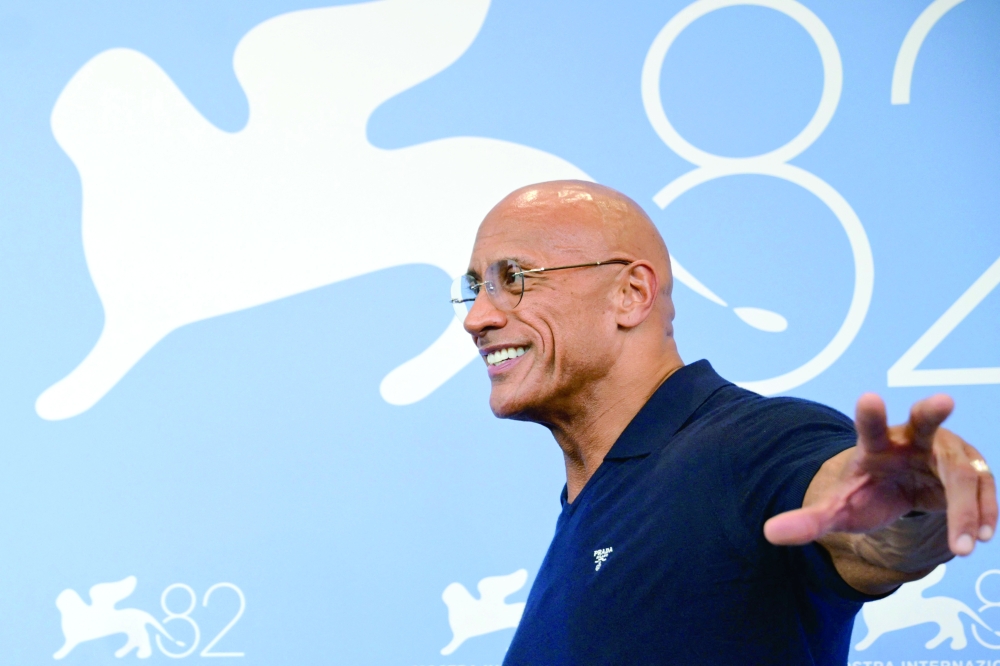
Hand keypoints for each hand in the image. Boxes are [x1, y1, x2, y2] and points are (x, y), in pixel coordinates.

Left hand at [764, 393, 996, 558]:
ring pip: (961, 472)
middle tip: (943, 400)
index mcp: (875, 445)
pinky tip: (980, 535)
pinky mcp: (971, 468)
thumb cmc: (867, 493)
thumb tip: (768, 534)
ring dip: (966, 508)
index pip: (869, 427)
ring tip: (964, 546)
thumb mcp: (839, 510)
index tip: (868, 399)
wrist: (900, 490)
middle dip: (931, 411)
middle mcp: (912, 440)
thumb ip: (809, 520)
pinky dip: (983, 512)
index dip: (870, 415)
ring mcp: (945, 451)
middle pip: (924, 423)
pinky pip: (983, 488)